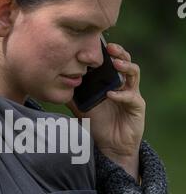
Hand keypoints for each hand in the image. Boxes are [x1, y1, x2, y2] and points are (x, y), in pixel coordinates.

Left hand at [65, 42, 145, 158]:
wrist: (111, 146)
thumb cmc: (98, 125)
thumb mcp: (81, 108)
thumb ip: (72, 96)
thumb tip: (56, 85)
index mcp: (110, 81)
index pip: (110, 60)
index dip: (103, 53)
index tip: (90, 48)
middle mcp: (123, 84)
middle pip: (125, 60)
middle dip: (118, 52)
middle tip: (109, 47)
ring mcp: (132, 94)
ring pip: (134, 73)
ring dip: (124, 66)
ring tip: (115, 63)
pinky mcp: (138, 106)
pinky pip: (131, 96)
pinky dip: (121, 94)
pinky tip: (111, 94)